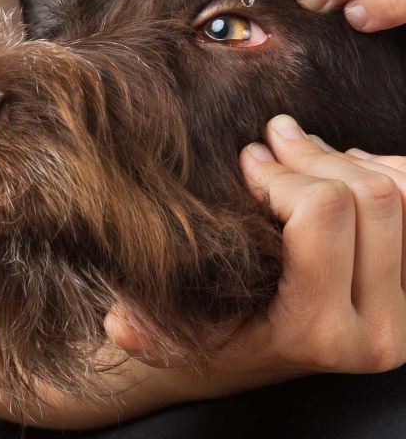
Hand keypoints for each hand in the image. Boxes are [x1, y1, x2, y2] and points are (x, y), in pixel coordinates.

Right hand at [109, 115, 405, 380]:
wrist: (285, 353)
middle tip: (273, 140)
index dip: (281, 174)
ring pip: (403, 193)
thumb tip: (117, 322)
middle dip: (313, 156)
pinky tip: (346, 166)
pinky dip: (386, 168)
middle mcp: (381, 328)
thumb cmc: (231, 333)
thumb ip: (149, 336)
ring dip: (350, 158)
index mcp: (319, 333)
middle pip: (372, 197)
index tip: (247, 163)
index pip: (324, 216)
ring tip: (305, 151)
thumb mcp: (188, 336)